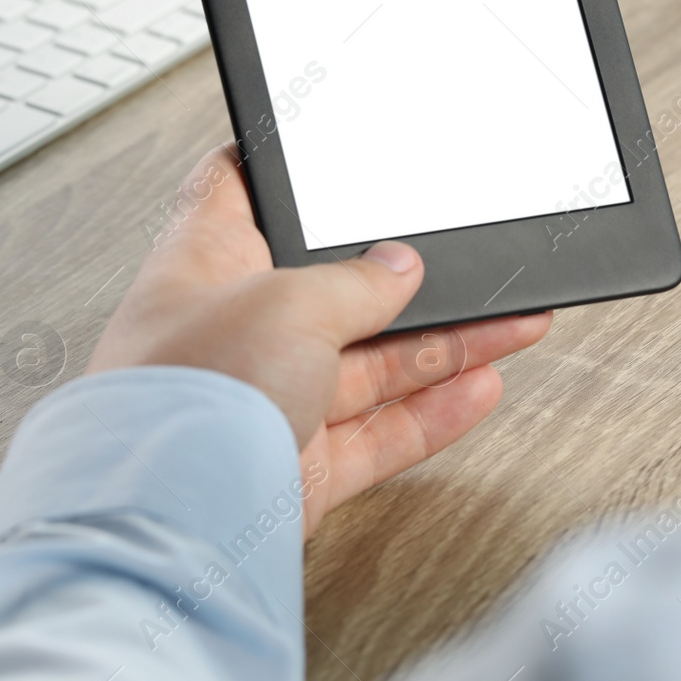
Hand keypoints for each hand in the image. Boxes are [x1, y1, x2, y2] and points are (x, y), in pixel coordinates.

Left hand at [87, 144, 550, 535]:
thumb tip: (398, 268)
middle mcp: (232, 332)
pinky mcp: (296, 467)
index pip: (234, 193)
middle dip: (408, 282)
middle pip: (335, 292)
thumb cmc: (184, 396)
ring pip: (370, 365)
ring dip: (445, 346)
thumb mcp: (287, 301)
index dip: (280, 172)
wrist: (169, 520)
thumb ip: (356, 281)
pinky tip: (477, 389)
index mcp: (203, 264)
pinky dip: (432, 414)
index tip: (329, 159)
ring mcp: (266, 402)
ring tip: (511, 327)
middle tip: (468, 267)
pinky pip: (379, 434)